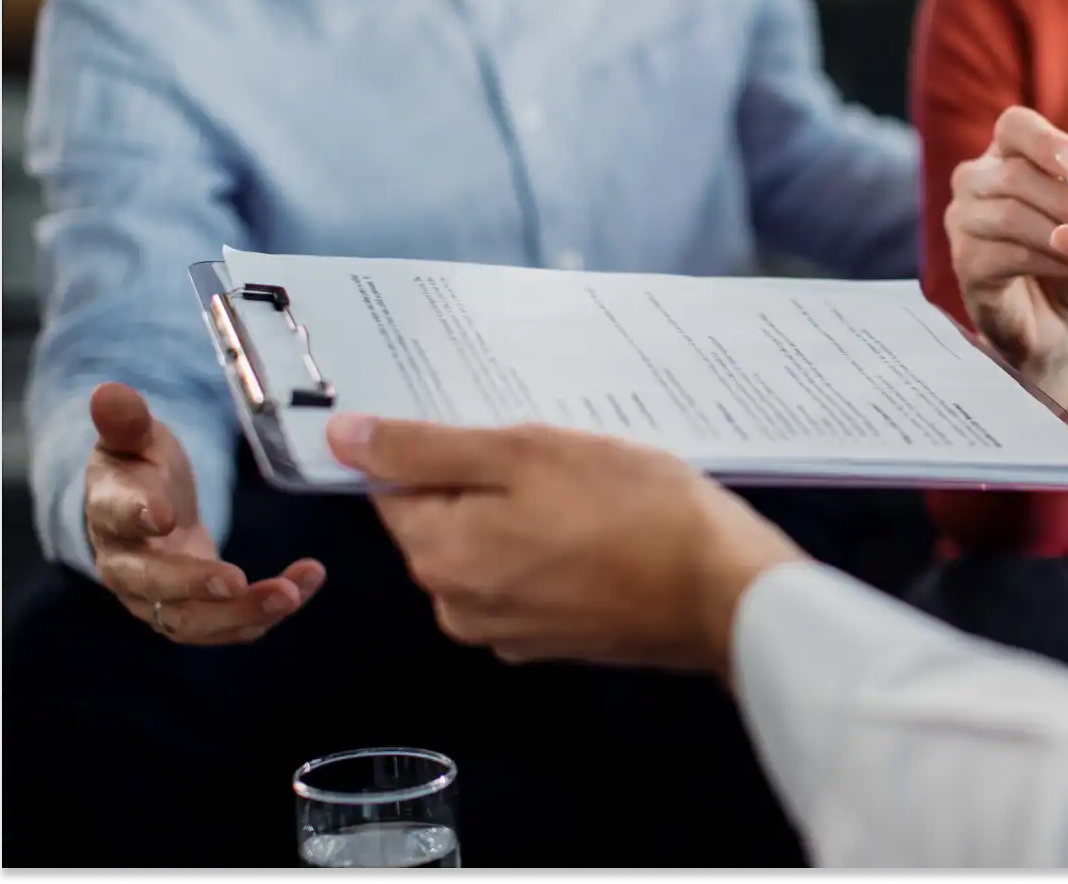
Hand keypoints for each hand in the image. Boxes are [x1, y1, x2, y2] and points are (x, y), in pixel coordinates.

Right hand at [83, 383, 323, 643]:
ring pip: (192, 621)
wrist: (146, 509)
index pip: (116, 517)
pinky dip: (266, 613)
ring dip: (241, 612)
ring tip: (290, 594)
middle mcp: (126, 566)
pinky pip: (228, 624)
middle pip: (153, 584)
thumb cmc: (140, 468)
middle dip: (195, 585)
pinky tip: (305, 585)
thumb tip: (108, 391)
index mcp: (109, 513)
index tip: (165, 514)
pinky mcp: (195, 613)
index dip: (137, 515)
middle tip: (237, 580)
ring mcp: (158, 598)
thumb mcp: (136, 438)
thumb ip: (127, 421)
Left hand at [326, 415, 805, 674]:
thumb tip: (344, 440)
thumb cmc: (635, 512)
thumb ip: (427, 449)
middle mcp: (459, 606)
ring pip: (492, 547)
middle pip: (445, 520)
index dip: (438, 447)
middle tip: (554, 454)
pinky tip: (602, 525)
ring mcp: (508, 631)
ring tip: (588, 487)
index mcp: (439, 556)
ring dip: (526, 512)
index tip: (491, 428)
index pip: (395, 487)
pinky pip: (531, 577)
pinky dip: (554, 548)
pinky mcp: (555, 640)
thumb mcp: (527, 453)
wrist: (722, 590)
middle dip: (489, 480)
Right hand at [945, 106, 1067, 405]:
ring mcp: (962, 223)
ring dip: (1067, 237)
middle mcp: (974, 182)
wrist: (1053, 326)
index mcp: (1006, 157)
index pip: (1014, 126)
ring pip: (1011, 215)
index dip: (1043, 140)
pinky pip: (1011, 256)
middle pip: (1014, 174)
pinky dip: (1058, 265)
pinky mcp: (965, 264)